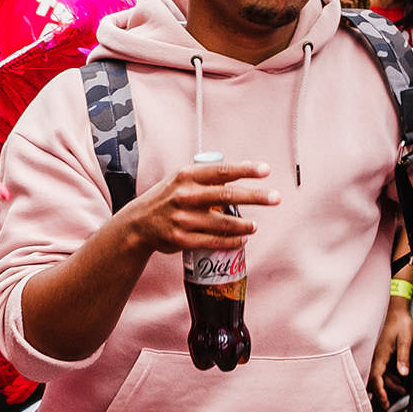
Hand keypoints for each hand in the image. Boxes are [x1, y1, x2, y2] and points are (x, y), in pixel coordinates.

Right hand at [119, 159, 279, 254]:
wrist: (137, 224)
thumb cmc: (166, 199)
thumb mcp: (179, 180)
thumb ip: (206, 178)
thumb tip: (241, 174)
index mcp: (186, 177)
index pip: (221, 171)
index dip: (246, 169)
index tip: (266, 170)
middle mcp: (184, 196)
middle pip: (227, 196)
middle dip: (255, 196)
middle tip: (276, 198)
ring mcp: (182, 219)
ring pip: (222, 223)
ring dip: (244, 225)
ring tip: (255, 225)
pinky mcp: (181, 239)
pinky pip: (213, 241)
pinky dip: (231, 242)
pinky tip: (242, 240)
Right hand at [368, 295, 412, 404]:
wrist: (395, 308)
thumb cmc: (399, 321)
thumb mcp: (405, 340)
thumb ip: (403, 358)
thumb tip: (404, 373)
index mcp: (380, 354)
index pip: (376, 377)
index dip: (380, 391)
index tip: (384, 401)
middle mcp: (375, 355)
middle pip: (376, 379)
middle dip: (384, 391)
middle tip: (390, 403)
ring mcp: (376, 354)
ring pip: (379, 374)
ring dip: (388, 384)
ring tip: (401, 389)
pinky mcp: (380, 352)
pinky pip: (381, 368)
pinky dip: (388, 376)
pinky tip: (397, 378)